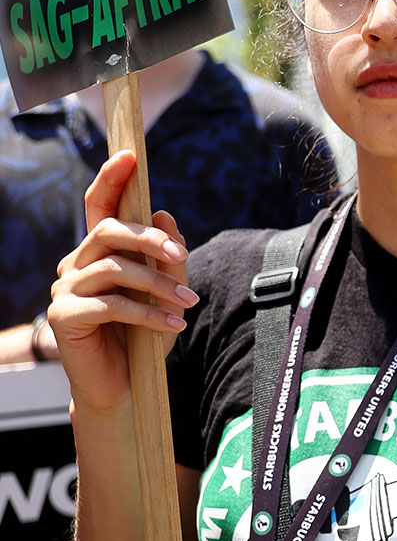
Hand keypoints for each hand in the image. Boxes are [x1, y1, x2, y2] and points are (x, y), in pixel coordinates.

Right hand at [49, 152, 195, 416]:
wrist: (125, 386)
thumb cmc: (145, 335)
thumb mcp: (167, 293)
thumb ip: (167, 257)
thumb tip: (166, 215)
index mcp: (99, 251)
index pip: (101, 206)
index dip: (111, 178)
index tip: (129, 155)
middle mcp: (76, 263)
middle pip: (109, 232)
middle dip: (149, 239)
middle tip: (183, 257)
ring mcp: (65, 288)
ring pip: (114, 268)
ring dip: (158, 284)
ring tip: (188, 304)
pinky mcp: (64, 315)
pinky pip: (111, 304)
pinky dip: (148, 314)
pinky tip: (175, 327)